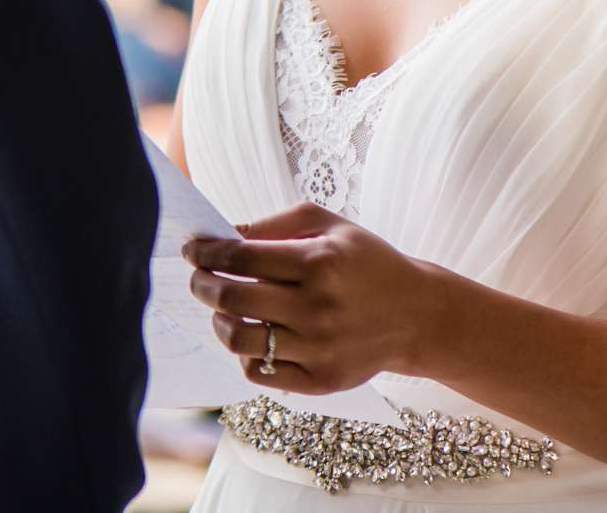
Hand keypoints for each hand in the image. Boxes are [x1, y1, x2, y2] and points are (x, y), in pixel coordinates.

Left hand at [183, 202, 440, 394]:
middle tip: (197, 278)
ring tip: (222, 309)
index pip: (240, 257)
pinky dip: (245, 353)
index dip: (206, 252)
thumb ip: (277, 224)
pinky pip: (259, 372)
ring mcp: (318, 349)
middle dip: (202, 285)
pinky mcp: (320, 381)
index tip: (191, 248)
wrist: (416, 315)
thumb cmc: (367, 262)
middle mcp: (317, 308)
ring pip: (239, 339)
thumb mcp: (331, 226)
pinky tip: (252, 334)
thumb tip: (226, 234)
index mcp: (318, 262)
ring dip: (218, 321)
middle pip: (231, 298)